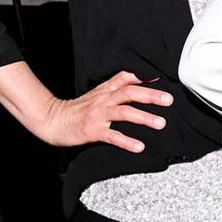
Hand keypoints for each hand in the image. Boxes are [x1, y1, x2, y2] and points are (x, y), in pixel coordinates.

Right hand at [41, 71, 173, 151]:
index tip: (162, 75)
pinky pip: (112, 136)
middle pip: (130, 93)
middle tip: (169, 100)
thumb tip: (139, 84)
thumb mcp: (97, 94)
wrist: (52, 120)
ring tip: (160, 123)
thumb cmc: (78, 109)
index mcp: (105, 90)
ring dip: (144, 118)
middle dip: (151, 96)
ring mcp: (98, 115)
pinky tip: (139, 146)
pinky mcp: (92, 131)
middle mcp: (104, 100)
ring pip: (124, 113)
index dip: (143, 75)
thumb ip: (115, 88)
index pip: (125, 78)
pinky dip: (127, 141)